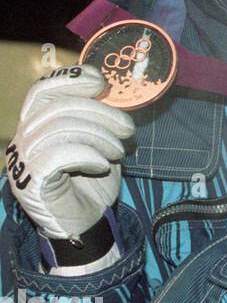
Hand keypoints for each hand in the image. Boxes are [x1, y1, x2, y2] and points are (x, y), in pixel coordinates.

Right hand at [6, 65, 134, 238]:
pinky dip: (86, 154)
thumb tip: (116, 93)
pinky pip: (58, 155)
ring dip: (99, 136)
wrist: (88, 222)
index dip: (70, 80)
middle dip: (101, 113)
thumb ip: (101, 119)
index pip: (42, 90)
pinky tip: (101, 164)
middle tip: (127, 129)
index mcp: (38, 124)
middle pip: (59, 107)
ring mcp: (23, 159)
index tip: (100, 83)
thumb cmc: (93, 181)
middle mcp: (24, 138)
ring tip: (118, 151)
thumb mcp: (102, 142)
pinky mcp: (30, 180)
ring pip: (61, 128)